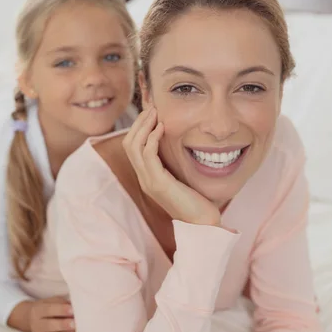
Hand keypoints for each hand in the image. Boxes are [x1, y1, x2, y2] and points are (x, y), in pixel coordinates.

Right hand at [29, 296, 75, 331]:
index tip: (72, 310)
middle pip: (50, 326)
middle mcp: (38, 325)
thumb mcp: (52, 301)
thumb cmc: (47, 308)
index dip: (61, 310)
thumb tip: (75, 308)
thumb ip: (62, 303)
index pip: (49, 310)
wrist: (33, 320)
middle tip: (75, 323)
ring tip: (78, 331)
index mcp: (38, 311)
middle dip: (64, 325)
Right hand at [123, 106, 220, 225]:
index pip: (132, 148)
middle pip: (128, 144)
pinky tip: (162, 127)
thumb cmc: (198, 202)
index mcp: (148, 178)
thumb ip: (175, 164)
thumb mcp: (182, 178)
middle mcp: (144, 179)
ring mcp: (149, 182)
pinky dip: (152, 138)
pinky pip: (148, 155)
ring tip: (155, 112)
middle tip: (152, 107)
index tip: (151, 112)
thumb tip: (179, 144)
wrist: (203, 224)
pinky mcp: (158, 184)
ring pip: (134, 147)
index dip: (139, 127)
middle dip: (138, 123)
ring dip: (143, 126)